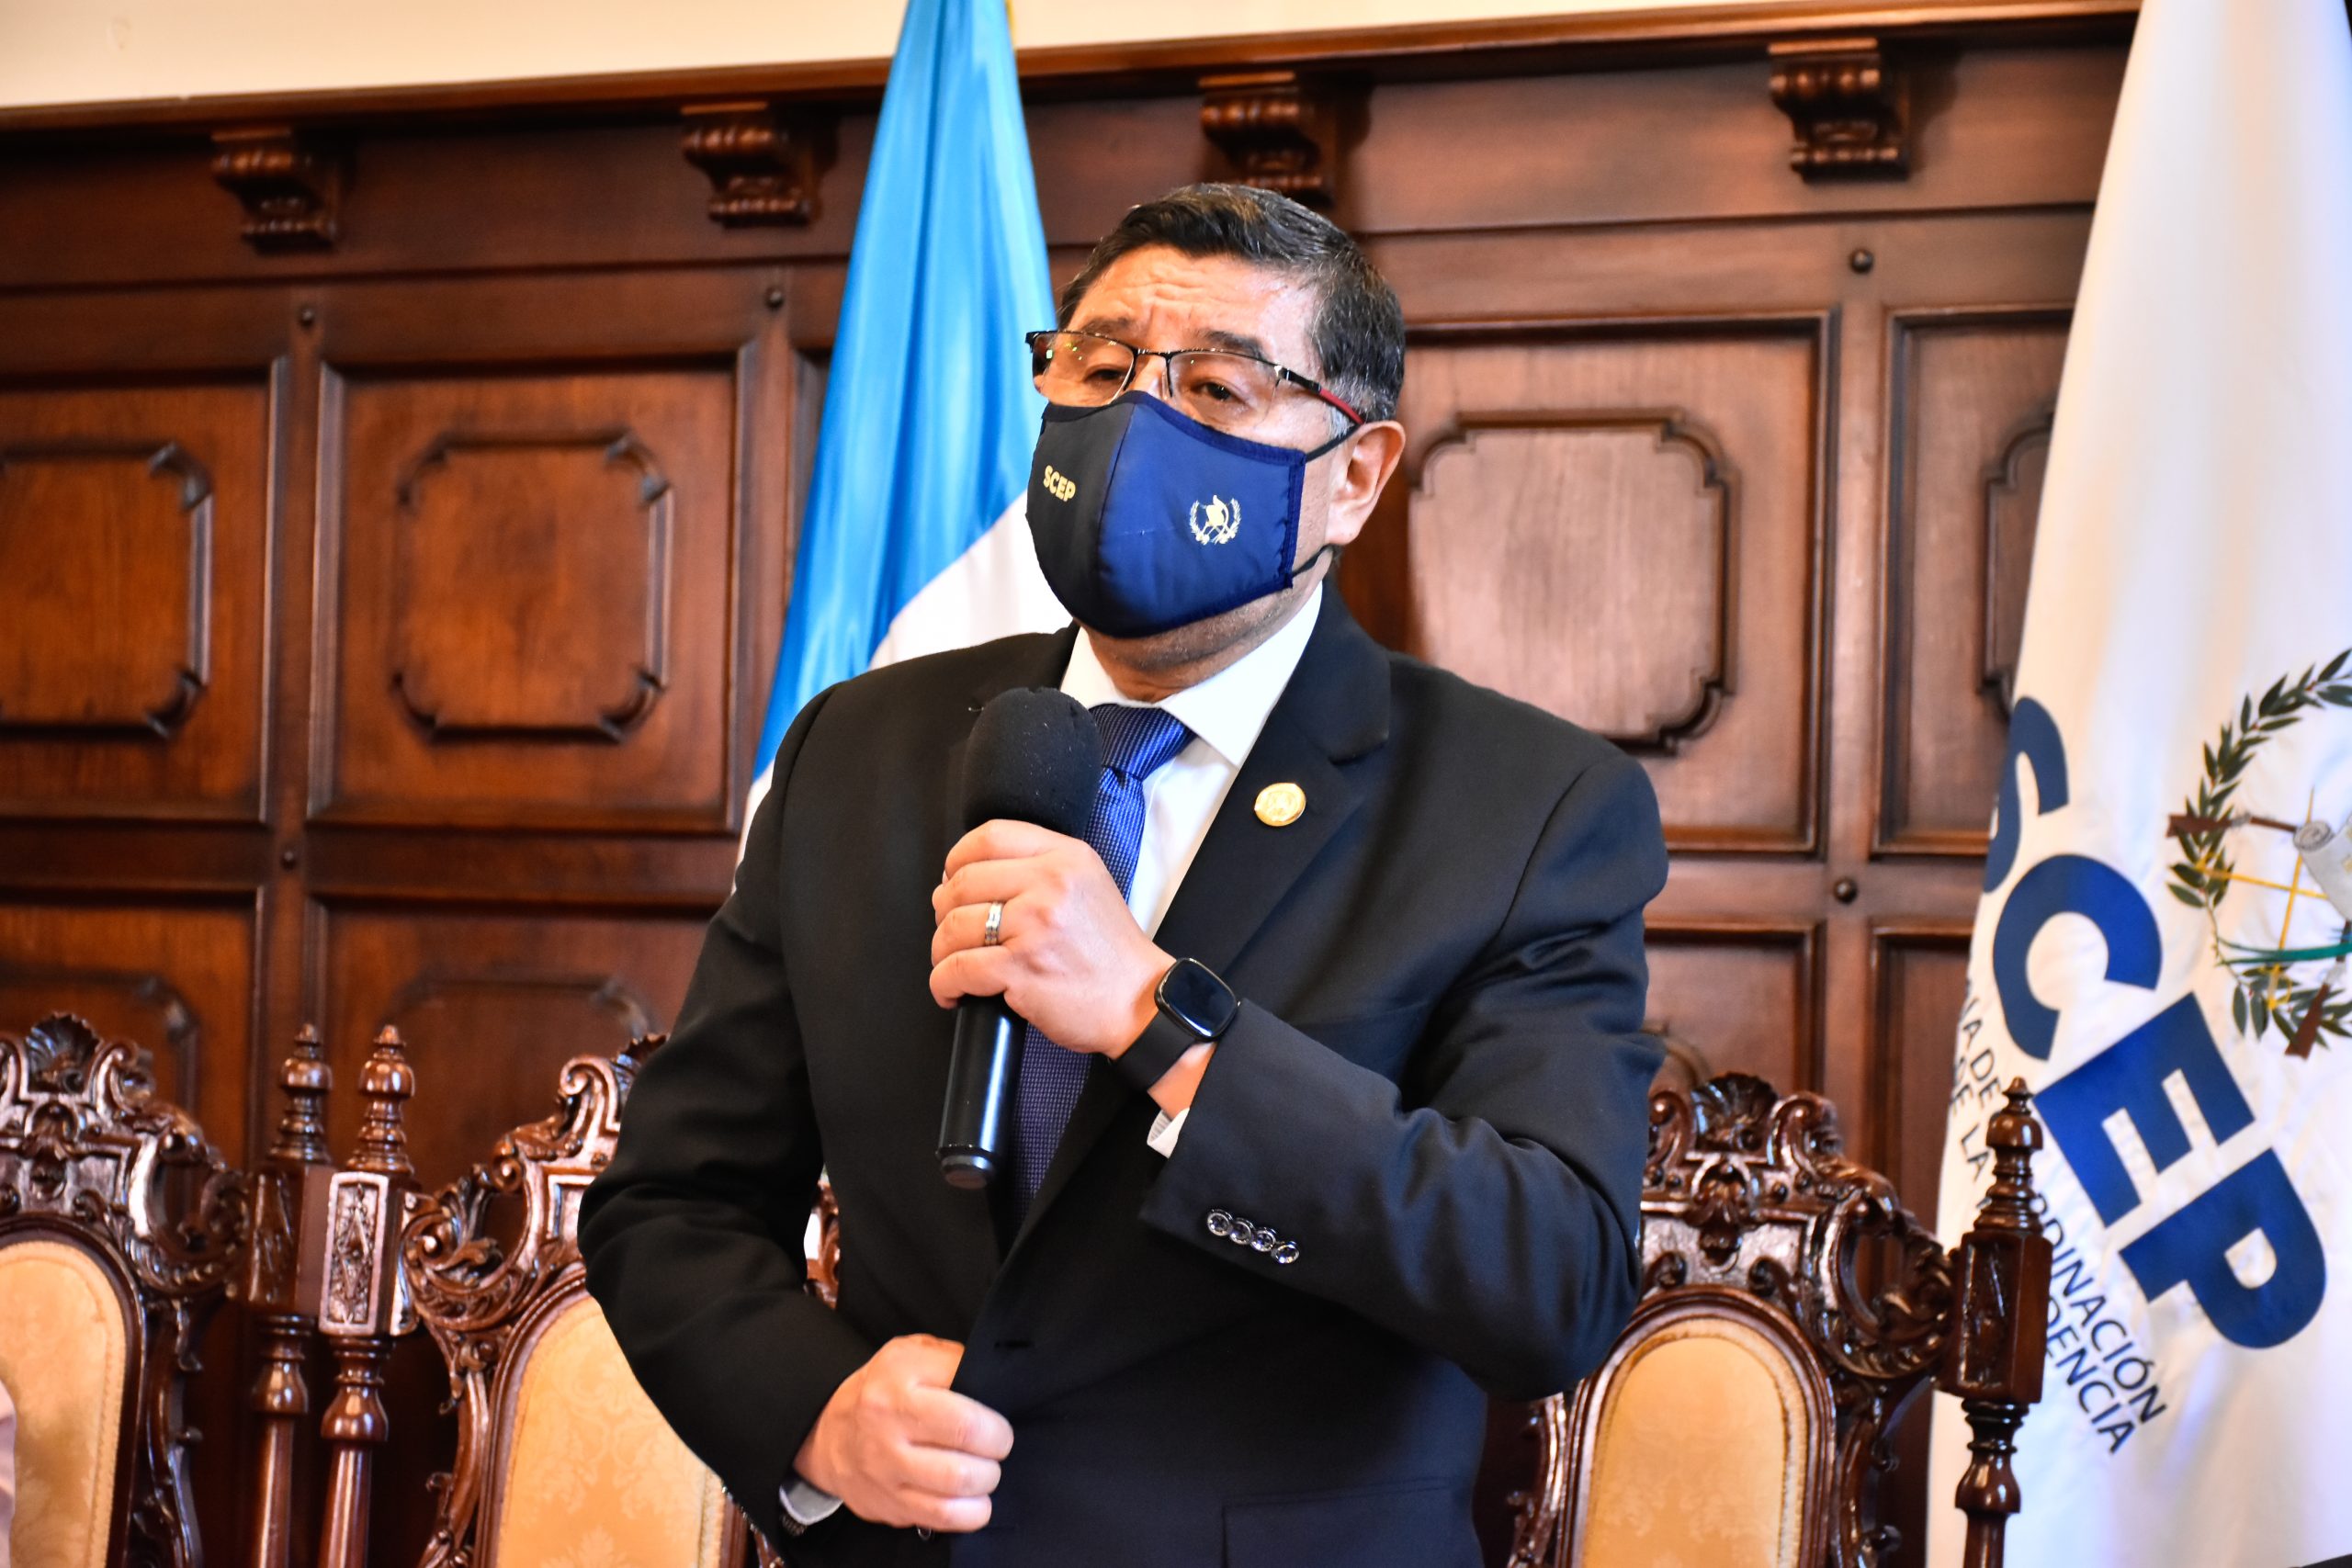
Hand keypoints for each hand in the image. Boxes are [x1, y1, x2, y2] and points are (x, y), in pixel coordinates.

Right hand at [794, 1334, 1012, 1532]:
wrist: (829, 1434)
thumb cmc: (884, 1390)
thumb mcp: (912, 1353)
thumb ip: (953, 1360)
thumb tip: (995, 1383)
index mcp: (899, 1378)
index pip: (964, 1399)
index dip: (996, 1418)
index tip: (998, 1421)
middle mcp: (889, 1423)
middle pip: (967, 1437)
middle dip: (998, 1445)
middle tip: (997, 1445)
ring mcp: (886, 1468)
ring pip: (957, 1483)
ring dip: (986, 1480)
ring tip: (984, 1471)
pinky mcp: (889, 1504)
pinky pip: (942, 1517)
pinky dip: (971, 1513)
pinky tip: (973, 1500)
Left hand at [929, 819, 1166, 1054]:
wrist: (1140, 1004)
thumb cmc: (1111, 955)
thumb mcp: (1088, 887)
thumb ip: (1040, 870)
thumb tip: (968, 876)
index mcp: (1066, 858)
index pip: (991, 835)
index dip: (958, 858)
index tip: (951, 879)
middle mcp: (1051, 884)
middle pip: (964, 881)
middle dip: (943, 910)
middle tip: (949, 931)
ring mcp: (1035, 926)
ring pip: (955, 926)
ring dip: (941, 950)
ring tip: (952, 964)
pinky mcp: (1023, 968)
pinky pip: (958, 969)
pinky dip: (944, 984)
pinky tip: (953, 992)